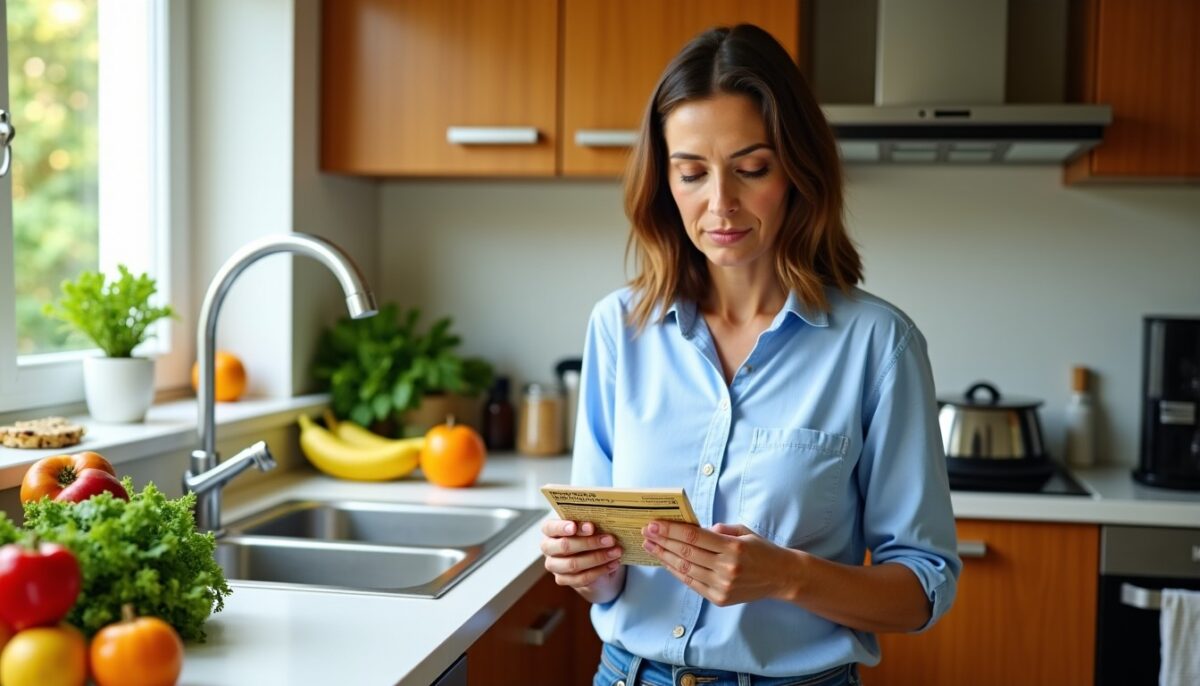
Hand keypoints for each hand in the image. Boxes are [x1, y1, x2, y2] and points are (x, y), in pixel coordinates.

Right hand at [540, 519, 625, 601]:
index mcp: (549, 530)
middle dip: (589, 542)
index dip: (565, 527)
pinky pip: (581, 578)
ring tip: (616, 552)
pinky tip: (613, 564)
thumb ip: (589, 524)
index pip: (551, 527)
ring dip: (598, 558)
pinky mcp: (563, 580)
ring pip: (573, 564)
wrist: (589, 559)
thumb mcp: (587, 527)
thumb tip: (604, 522)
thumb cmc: (587, 535)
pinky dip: (600, 571)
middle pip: (565, 546)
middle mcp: (548, 548)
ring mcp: (554, 566)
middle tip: (610, 539)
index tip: (587, 526)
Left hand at [641, 521, 799, 606]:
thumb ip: (719, 530)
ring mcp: (723, 586)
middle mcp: (727, 569)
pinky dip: (676, 572)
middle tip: (646, 532)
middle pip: (686, 553)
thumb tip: (693, 530)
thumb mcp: (743, 532)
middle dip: (663, 541)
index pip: (694, 538)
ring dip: (665, 557)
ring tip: (650, 546)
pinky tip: (665, 562)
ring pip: (686, 570)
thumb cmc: (761, 550)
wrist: (782, 577)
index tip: (654, 524)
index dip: (671, 530)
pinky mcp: (720, 599)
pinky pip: (692, 583)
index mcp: (733, 548)